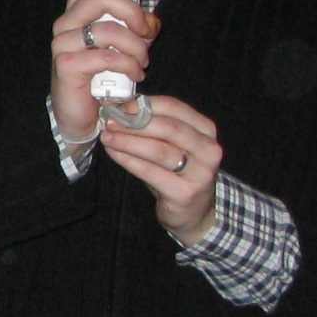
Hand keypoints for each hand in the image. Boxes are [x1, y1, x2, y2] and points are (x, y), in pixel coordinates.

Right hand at [50, 0, 152, 143]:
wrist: (81, 116)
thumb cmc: (101, 78)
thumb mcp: (122, 47)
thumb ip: (135, 28)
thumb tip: (151, 21)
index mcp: (77, 14)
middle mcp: (66, 24)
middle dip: (133, 11)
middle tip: (146, 31)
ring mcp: (63, 44)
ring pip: (109, 29)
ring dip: (136, 46)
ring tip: (143, 62)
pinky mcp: (67, 65)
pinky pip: (106, 56)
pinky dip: (129, 66)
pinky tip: (136, 75)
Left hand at [96, 94, 220, 240]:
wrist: (195, 212)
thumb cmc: (178, 173)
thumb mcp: (175, 145)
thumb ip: (156, 126)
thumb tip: (123, 108)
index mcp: (207, 130)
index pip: (174, 107)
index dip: (144, 104)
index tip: (119, 106)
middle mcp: (209, 149)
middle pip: (168, 128)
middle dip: (134, 122)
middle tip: (110, 121)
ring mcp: (200, 173)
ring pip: (159, 150)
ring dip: (128, 141)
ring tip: (107, 137)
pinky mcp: (184, 193)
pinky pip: (150, 172)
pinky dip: (128, 160)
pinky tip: (114, 153)